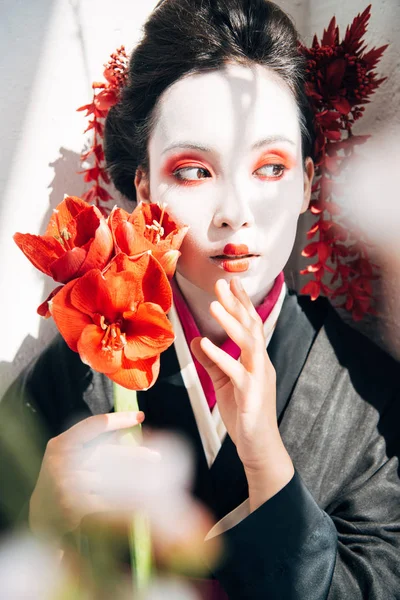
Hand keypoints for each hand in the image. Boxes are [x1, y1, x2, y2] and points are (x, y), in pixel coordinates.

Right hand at [29, 411, 153, 536]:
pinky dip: (127, 499)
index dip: (118, 419)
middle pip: (108, 454)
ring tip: (155, 478)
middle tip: (156, 456)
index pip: (93, 425)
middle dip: (135, 455)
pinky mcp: (75, 506)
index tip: (140, 416)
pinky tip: (143, 499)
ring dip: (135, 479)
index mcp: (60, 445)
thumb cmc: (63, 479)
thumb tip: (127, 432)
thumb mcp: (71, 456)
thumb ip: (93, 444)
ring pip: (111, 478)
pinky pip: (109, 500)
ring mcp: (67, 485)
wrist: (42, 516)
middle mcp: (61, 463)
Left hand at [190, 277, 293, 508]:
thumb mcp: (223, 383)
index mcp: (256, 360)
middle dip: (237, 304)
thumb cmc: (244, 415)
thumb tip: (197, 340)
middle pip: (251, 327)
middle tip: (222, 282)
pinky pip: (235, 371)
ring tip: (214, 304)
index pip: (250, 325)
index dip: (241, 303)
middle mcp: (261, 364)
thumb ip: (211, 362)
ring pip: (249, 343)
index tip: (230, 283)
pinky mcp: (251, 395)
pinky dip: (220, 356)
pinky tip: (205, 344)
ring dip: (231, 323)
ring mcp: (258, 378)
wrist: (259, 448)